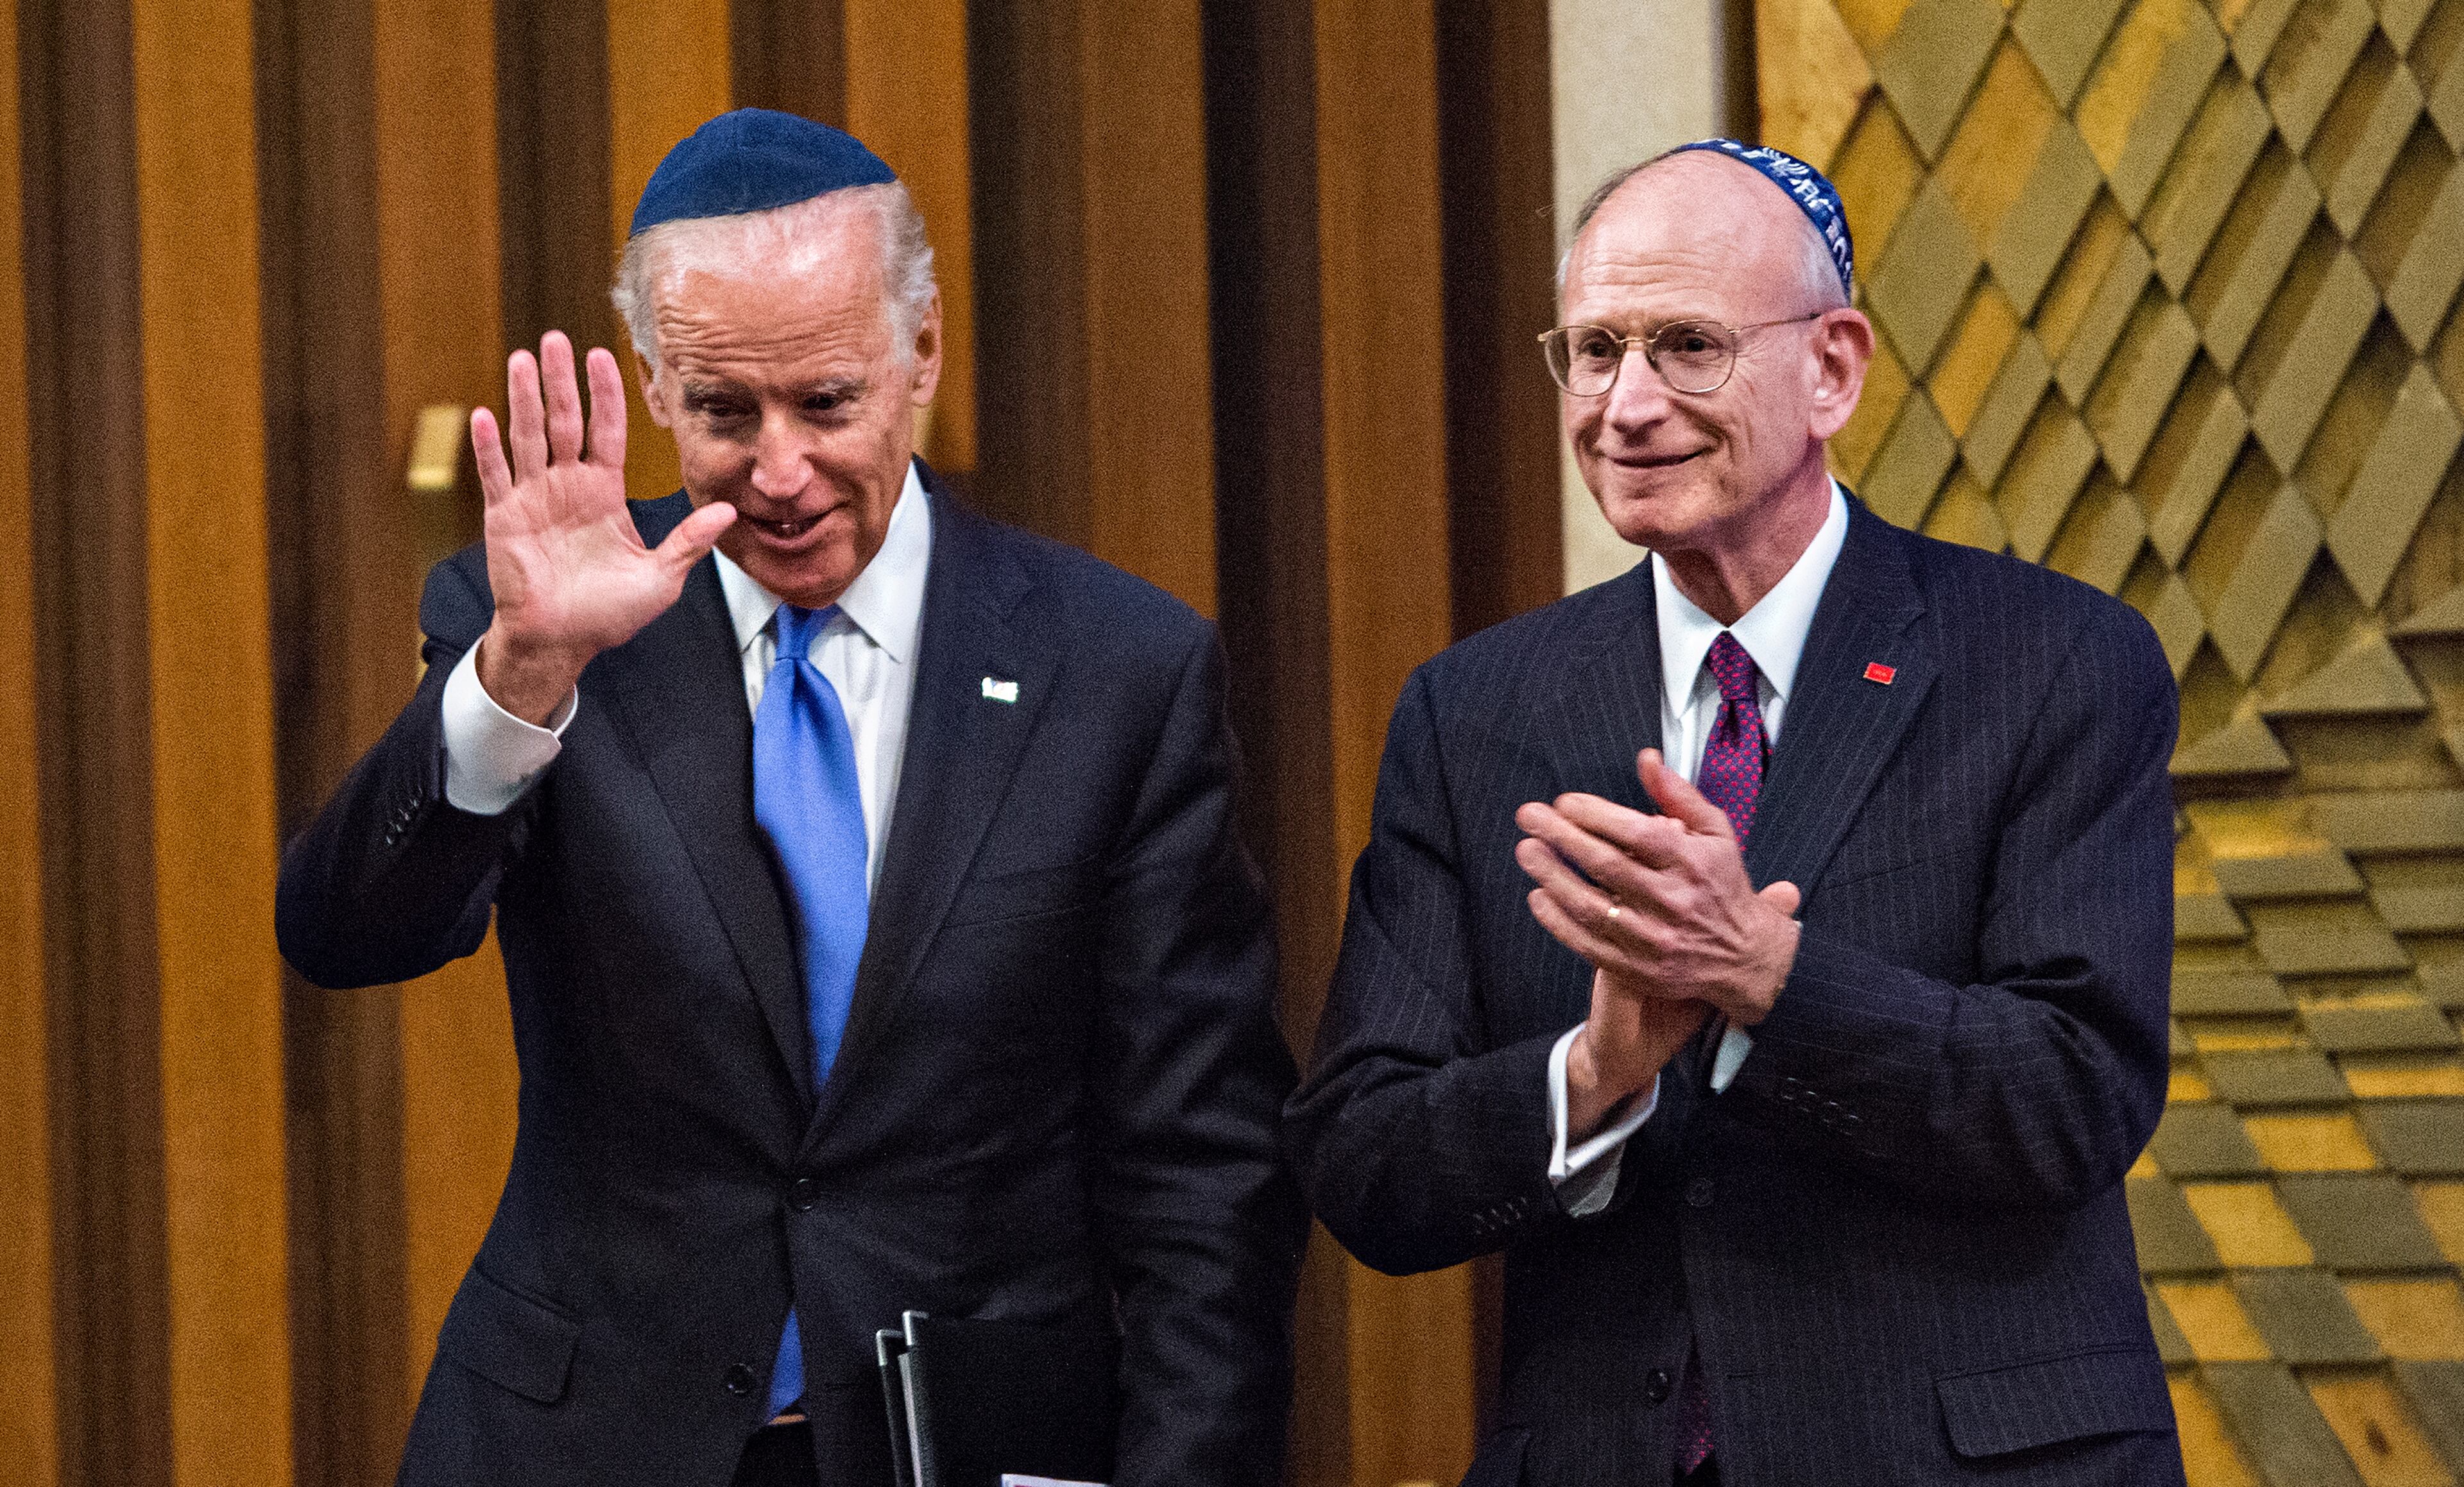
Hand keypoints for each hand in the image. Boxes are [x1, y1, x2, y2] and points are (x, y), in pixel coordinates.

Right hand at [468, 332, 736, 721]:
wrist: (562, 642)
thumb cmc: (609, 614)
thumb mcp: (660, 577)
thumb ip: (689, 540)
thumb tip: (729, 511)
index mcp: (604, 493)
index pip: (608, 431)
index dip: (606, 395)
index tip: (604, 355)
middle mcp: (568, 486)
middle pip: (565, 422)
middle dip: (561, 380)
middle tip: (556, 338)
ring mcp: (533, 498)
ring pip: (528, 436)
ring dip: (524, 397)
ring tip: (521, 357)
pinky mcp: (504, 517)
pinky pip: (496, 475)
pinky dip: (489, 447)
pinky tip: (484, 415)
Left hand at [1516, 749, 1802, 1119]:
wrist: (1746, 958)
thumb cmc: (1723, 885)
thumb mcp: (1716, 834)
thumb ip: (1679, 796)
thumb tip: (1646, 759)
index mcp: (1694, 863)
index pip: (1639, 835)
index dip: (1597, 815)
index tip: (1564, 801)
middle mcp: (1674, 902)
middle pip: (1609, 866)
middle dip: (1562, 837)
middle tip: (1529, 816)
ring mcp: (1654, 939)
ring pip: (1592, 906)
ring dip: (1553, 876)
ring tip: (1527, 850)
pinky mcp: (1638, 968)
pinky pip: (1588, 944)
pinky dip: (1558, 921)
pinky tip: (1537, 896)